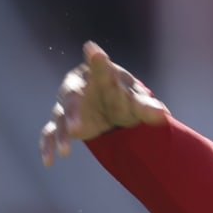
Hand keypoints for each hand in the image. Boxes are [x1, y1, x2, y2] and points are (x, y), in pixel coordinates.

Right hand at [39, 42, 168, 165]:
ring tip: (65, 151)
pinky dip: (48, 146)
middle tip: (76, 127)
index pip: (98, 68)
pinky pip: (51, 133)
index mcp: (97, 73)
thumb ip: (147, 107)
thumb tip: (164, 115)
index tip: (92, 49)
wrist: (112, 110)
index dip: (97, 62)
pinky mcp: (62, 123)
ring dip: (61, 134)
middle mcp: (76, 86)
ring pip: (59, 118)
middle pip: (71, 97)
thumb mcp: (135, 101)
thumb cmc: (124, 98)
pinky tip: (48, 162)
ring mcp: (67, 106)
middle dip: (73, 113)